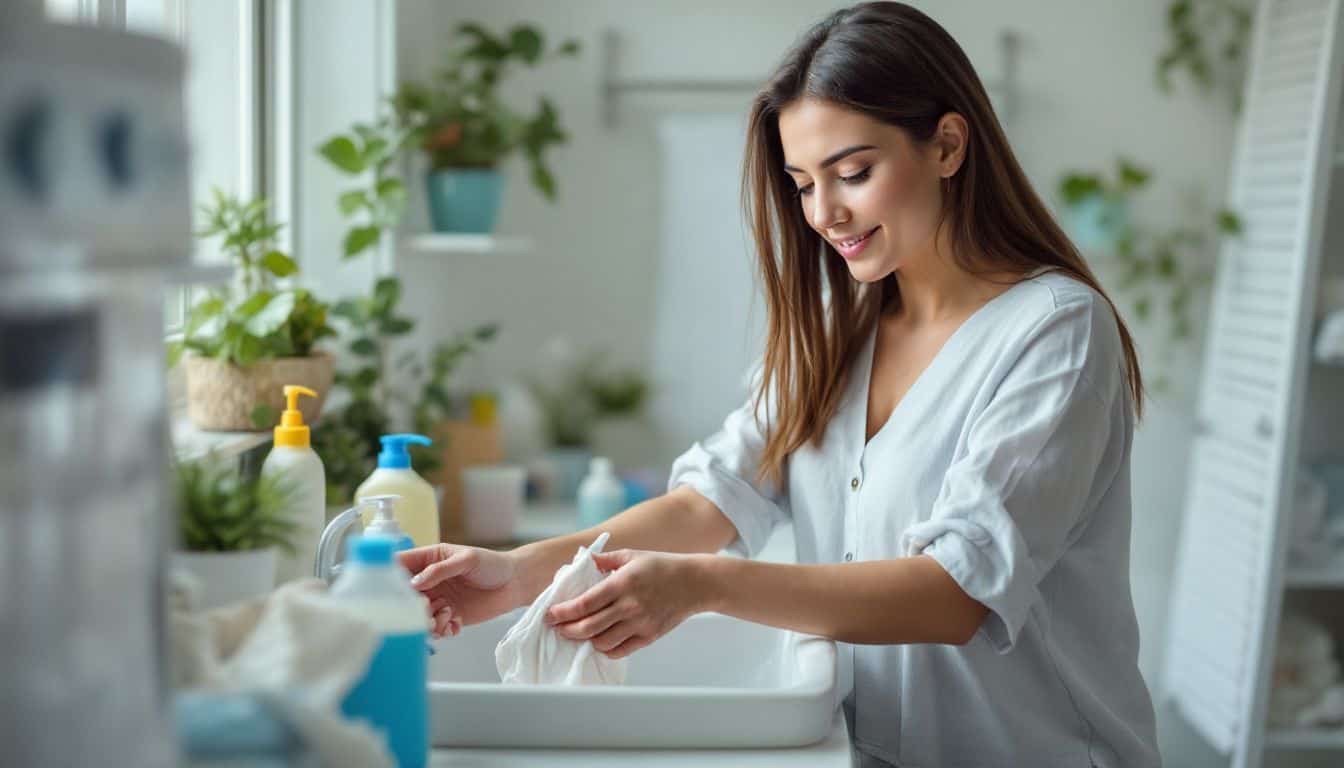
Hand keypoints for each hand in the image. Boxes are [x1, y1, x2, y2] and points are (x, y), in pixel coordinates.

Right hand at [398, 543, 523, 638]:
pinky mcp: (449, 617)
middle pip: (405, 596)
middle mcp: (429, 581)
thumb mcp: (467, 559)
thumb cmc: (493, 564)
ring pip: (418, 616)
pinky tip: (455, 625)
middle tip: (428, 605)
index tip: (389, 588)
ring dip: (428, 621)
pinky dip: (442, 631)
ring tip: (446, 617)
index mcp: (429, 559)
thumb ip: (440, 570)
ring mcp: (438, 600)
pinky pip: (435, 629)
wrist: (516, 583)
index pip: (400, 564)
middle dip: (412, 605)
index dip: (389, 575)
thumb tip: (414, 582)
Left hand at [545, 549, 710, 658]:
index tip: (551, 614)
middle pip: (588, 627)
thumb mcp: (632, 555)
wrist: (695, 583)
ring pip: (602, 642)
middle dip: (567, 630)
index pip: (584, 603)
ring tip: (577, 633)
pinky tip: (599, 641)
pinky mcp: (649, 636)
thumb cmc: (663, 566)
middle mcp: (629, 606)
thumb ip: (605, 559)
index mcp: (622, 583)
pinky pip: (620, 650)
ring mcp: (640, 624)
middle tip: (557, 628)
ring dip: (585, 640)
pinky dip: (605, 649)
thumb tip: (584, 561)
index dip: (563, 612)